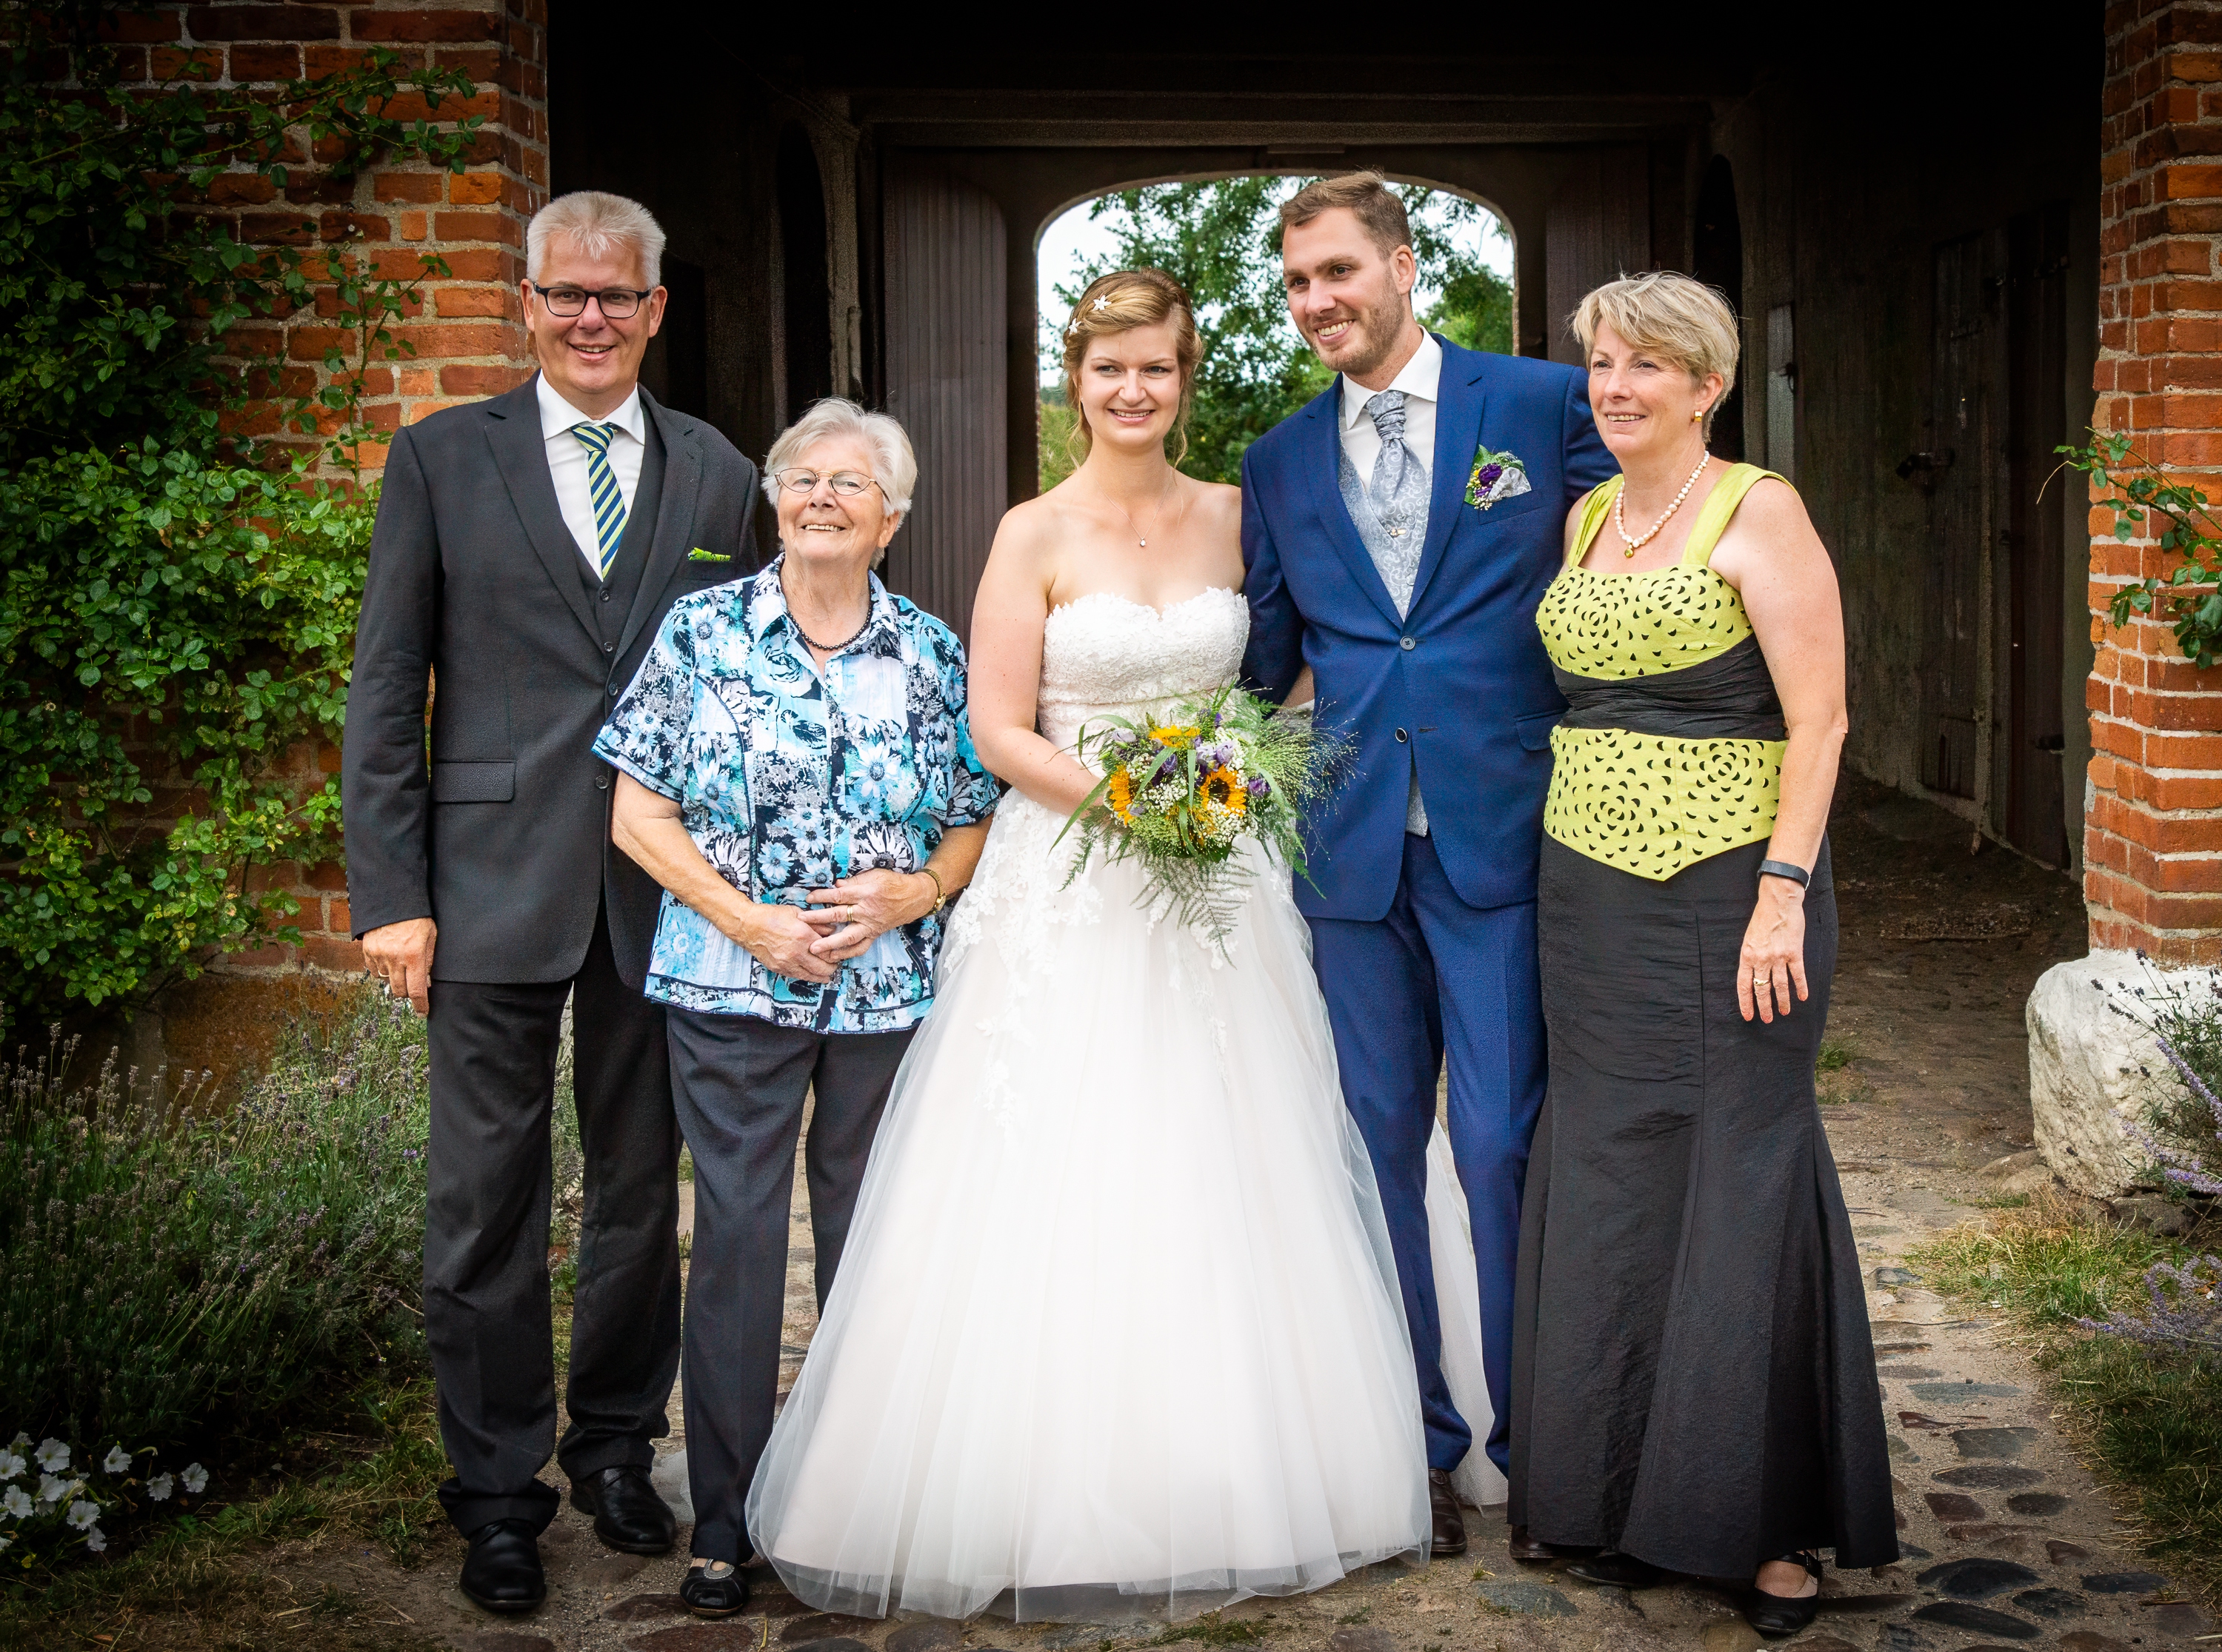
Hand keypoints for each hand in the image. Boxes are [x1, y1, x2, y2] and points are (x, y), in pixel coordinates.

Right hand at [362, 918, 436, 1014]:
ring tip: (402, 966)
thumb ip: (428, 961)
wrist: (391, 899)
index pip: (417, 991)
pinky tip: (389, 961)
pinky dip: (382, 971)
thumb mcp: (431, 936)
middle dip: (408, 992)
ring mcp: (379, 955)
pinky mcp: (367, 951)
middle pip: (400, 991)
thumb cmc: (417, 917)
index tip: (422, 1013)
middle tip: (413, 985)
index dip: (420, 1005)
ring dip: (395, 980)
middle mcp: (395, 958)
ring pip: (387, 981)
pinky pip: (374, 971)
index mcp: (414, 956)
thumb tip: (425, 984)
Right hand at [724, 902, 837, 982]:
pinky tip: (812, 974)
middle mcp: (797, 952)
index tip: (838, 952)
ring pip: (812, 976)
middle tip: (835, 964)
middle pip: (823, 968)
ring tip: (827, 973)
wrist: (748, 926)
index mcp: (803, 936)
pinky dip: (808, 976)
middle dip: (832, 967)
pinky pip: (798, 976)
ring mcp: (787, 963)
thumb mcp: (797, 913)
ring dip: (822, 975)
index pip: (828, 951)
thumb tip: (831, 929)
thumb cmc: (771, 916)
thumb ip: (816, 923)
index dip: (836, 954)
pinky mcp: (779, 969)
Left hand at [806, 869, 934, 962]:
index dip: (823, 896)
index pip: (840, 895)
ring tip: (815, 949)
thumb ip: (854, 881)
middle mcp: (867, 911)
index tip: (808, 899)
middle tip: (802, 921)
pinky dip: (847, 953)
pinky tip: (833, 957)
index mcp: (866, 893)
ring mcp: (871, 925)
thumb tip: (835, 885)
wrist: (914, 897)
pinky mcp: (874, 934)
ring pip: (849, 937)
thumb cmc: (893, 883)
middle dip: (819, 919)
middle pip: (839, 915)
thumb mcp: (875, 875)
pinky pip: (860, 947)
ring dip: (830, 943)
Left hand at [1738, 877, 1808, 1023]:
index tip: (1748, 1016)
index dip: (1746, 1002)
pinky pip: (1797, 974)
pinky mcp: (1794, 952)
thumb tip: (1752, 975)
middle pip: (1762, 989)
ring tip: (1784, 1012)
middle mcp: (1762, 959)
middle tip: (1767, 1020)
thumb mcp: (1748, 938)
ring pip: (1780, 985)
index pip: (1744, 985)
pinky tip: (1802, 997)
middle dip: (1764, 1007)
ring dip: (1782, 1001)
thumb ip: (1751, 957)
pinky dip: (1801, 987)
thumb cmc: (1762, 919)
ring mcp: (1778, 956)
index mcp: (1747, 955)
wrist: (1778, 902)